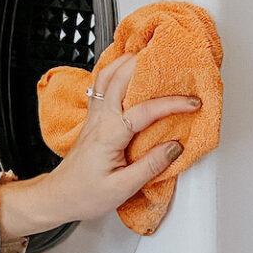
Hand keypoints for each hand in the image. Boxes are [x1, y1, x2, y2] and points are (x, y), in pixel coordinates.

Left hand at [0, 53, 199, 237]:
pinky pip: (101, 83)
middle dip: (146, 65)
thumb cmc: (86, 194)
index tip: (192, 103)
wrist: (60, 195)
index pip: (144, 110)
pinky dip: (115, 69)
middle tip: (171, 62)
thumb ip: (150, 166)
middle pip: (120, 77)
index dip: (171, 104)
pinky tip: (125, 68)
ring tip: (149, 56)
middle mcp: (100, 118)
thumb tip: (174, 147)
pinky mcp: (93, 116)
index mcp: (109, 135)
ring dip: (127, 61)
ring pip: (107, 75)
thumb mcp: (122, 189)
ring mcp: (94, 114)